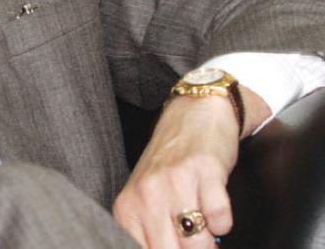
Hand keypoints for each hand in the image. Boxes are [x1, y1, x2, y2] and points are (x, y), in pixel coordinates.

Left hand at [112, 87, 269, 247]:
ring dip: (207, 241)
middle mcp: (147, 195)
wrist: (192, 115)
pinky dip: (223, 222)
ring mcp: (175, 183)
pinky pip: (221, 221)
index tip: (176, 244)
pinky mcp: (205, 173)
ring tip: (204, 225)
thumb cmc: (168, 163)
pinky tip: (214, 208)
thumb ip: (149, 233)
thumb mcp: (146, 199)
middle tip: (193, 241)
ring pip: (197, 244)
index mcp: (128, 207)